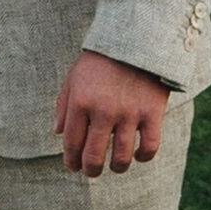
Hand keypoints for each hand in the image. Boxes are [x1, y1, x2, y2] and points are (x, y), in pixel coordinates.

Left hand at [53, 49, 171, 177]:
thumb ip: (63, 105)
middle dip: (90, 170)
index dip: (71, 161)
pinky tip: (137, 155)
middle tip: (91, 171)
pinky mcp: (152, 113)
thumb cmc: (101, 59)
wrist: (137, 38)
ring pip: (121, 158)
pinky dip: (143, 157)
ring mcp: (129, 113)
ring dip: (116, 168)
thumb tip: (57, 133)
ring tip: (115, 166)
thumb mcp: (74, 76)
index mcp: (80, 102)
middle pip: (94, 157)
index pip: (71, 144)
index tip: (73, 166)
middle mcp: (103, 111)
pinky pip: (149, 147)